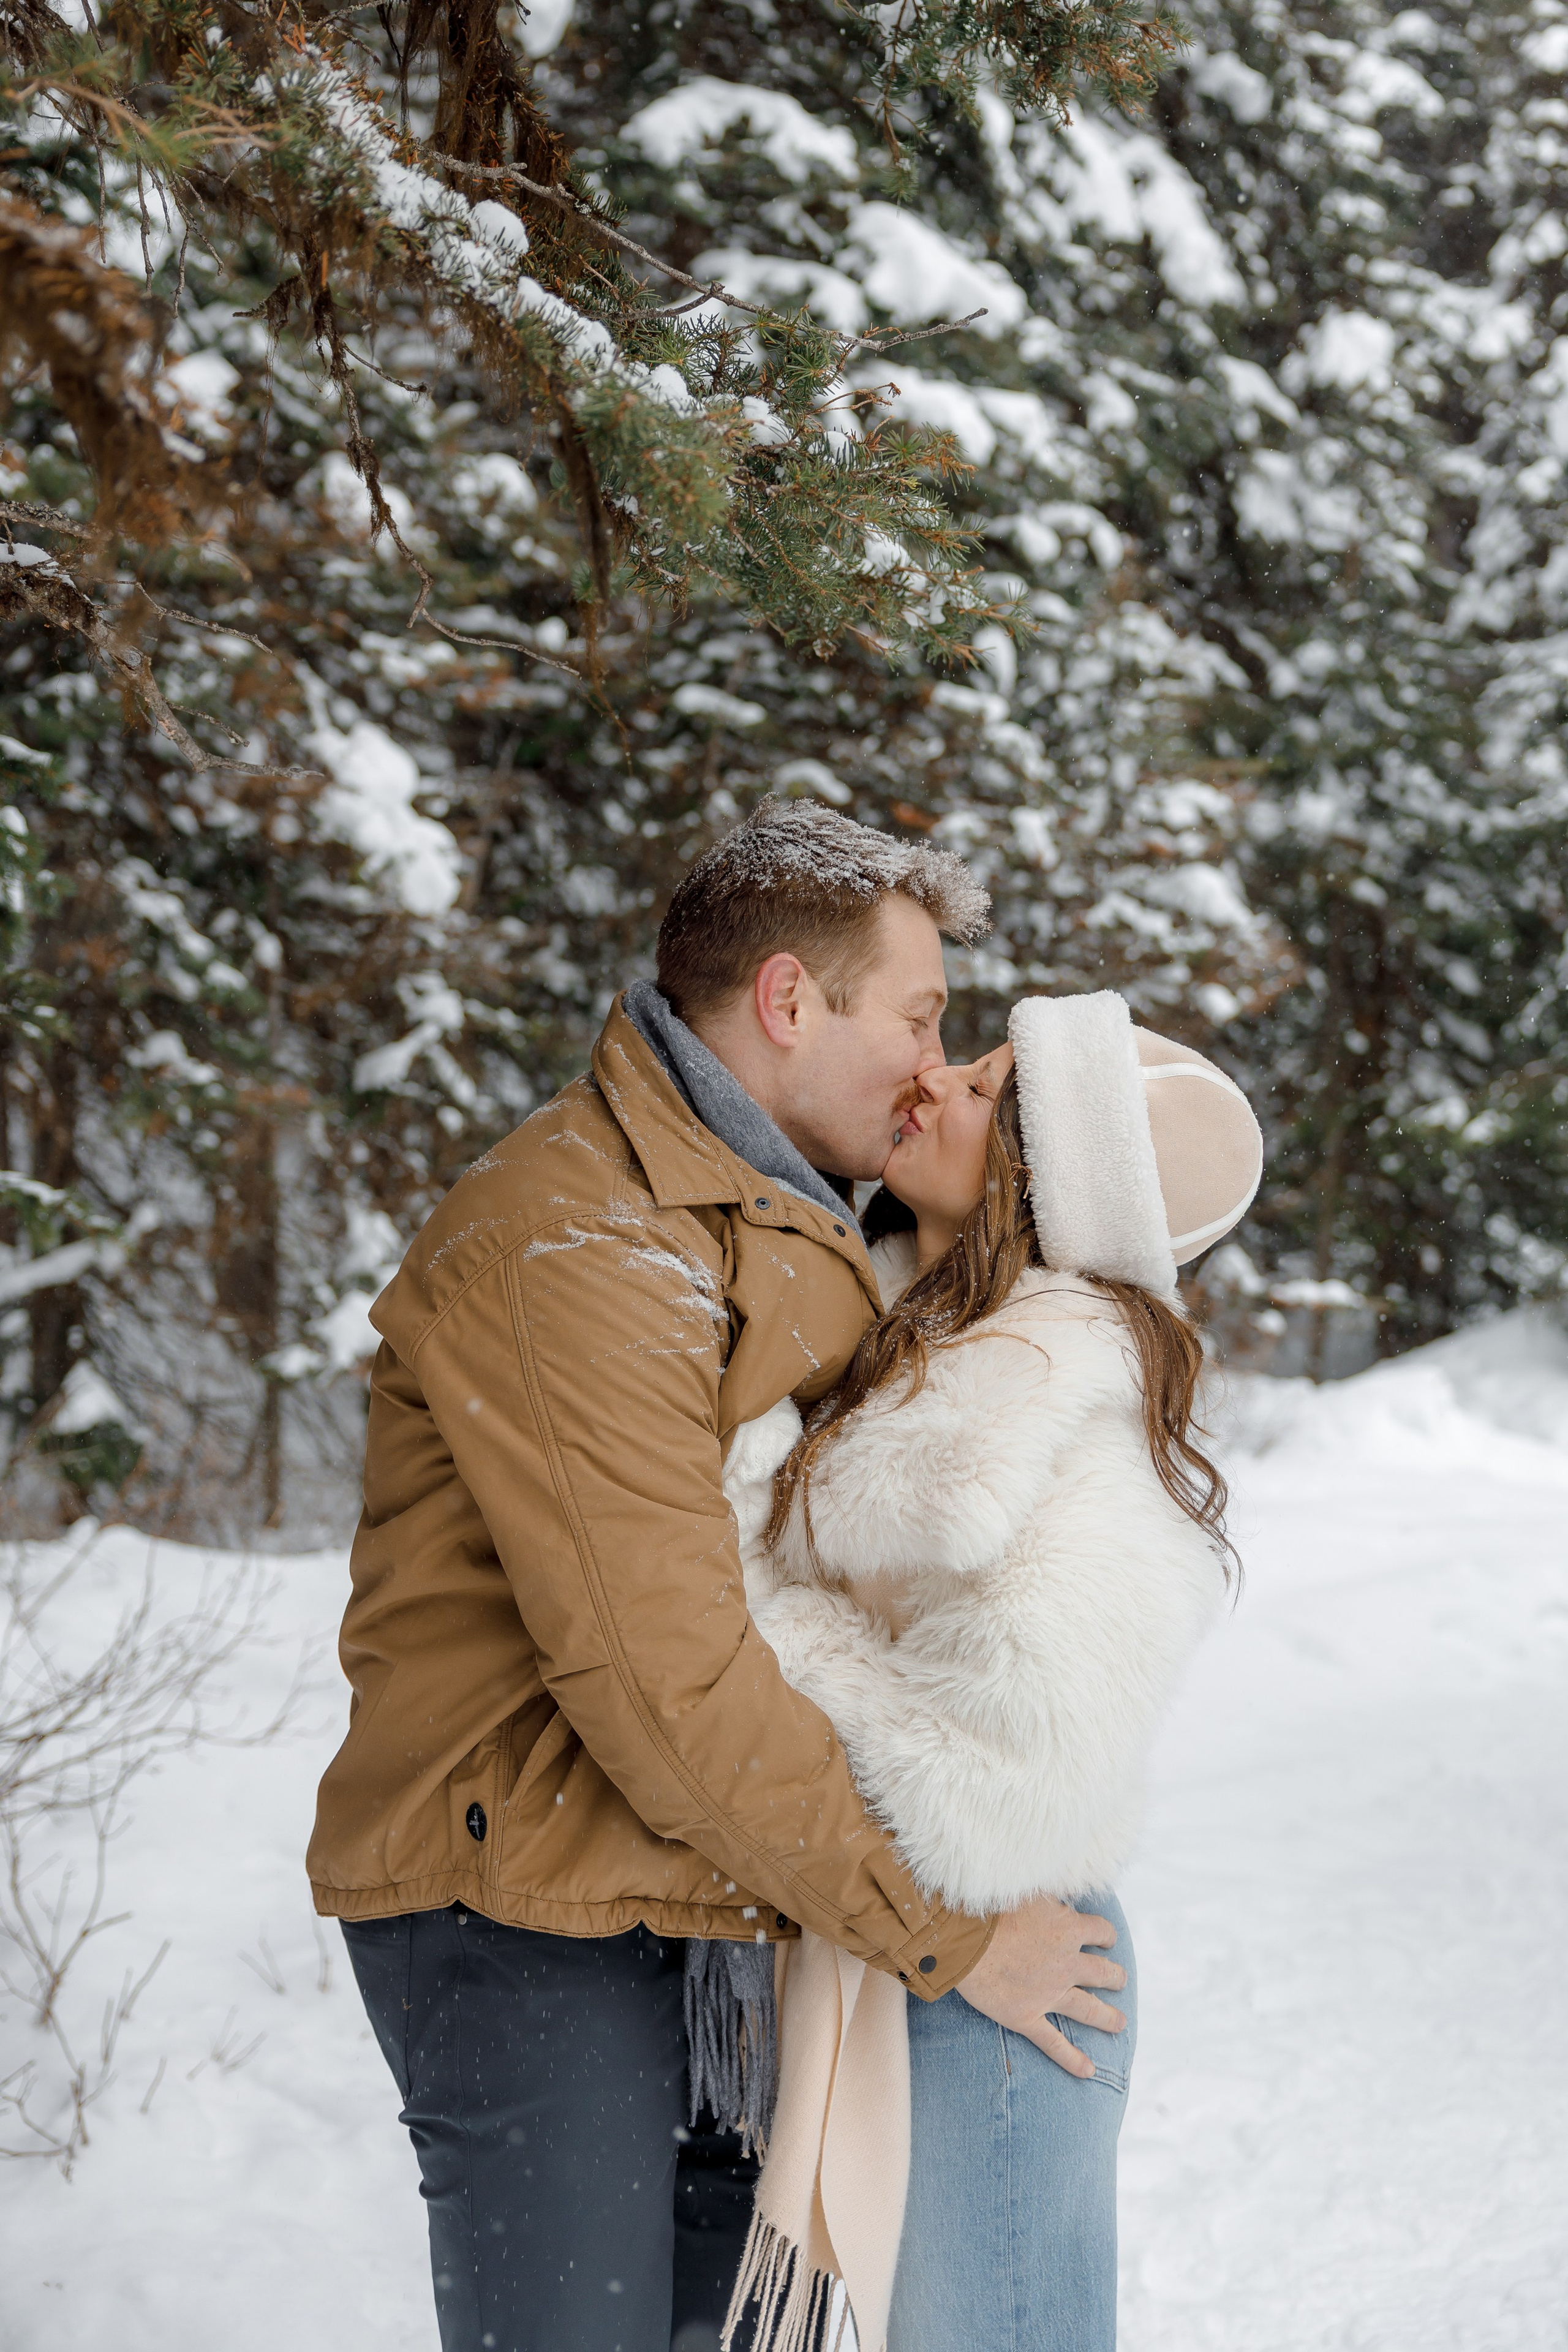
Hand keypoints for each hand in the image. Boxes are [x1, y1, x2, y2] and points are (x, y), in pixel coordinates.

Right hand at [955, 1893, 1125, 2078]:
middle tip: (1120, 1980)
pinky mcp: (1027, 2016)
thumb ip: (1049, 1894)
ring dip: (1107, 2017)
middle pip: (1102, 1973)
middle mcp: (1066, 1963)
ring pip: (1088, 2009)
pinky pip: (1055, 2043)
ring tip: (1120, 2024)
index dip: (1106, 1936)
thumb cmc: (991, 1905)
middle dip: (1114, 1977)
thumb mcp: (1029, 1887)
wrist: (964, 1936)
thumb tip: (1059, 1892)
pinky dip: (1073, 2059)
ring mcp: (1049, 1993)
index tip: (1106, 1939)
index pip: (1102, 1932)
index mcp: (1068, 1929)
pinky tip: (1089, 2072)